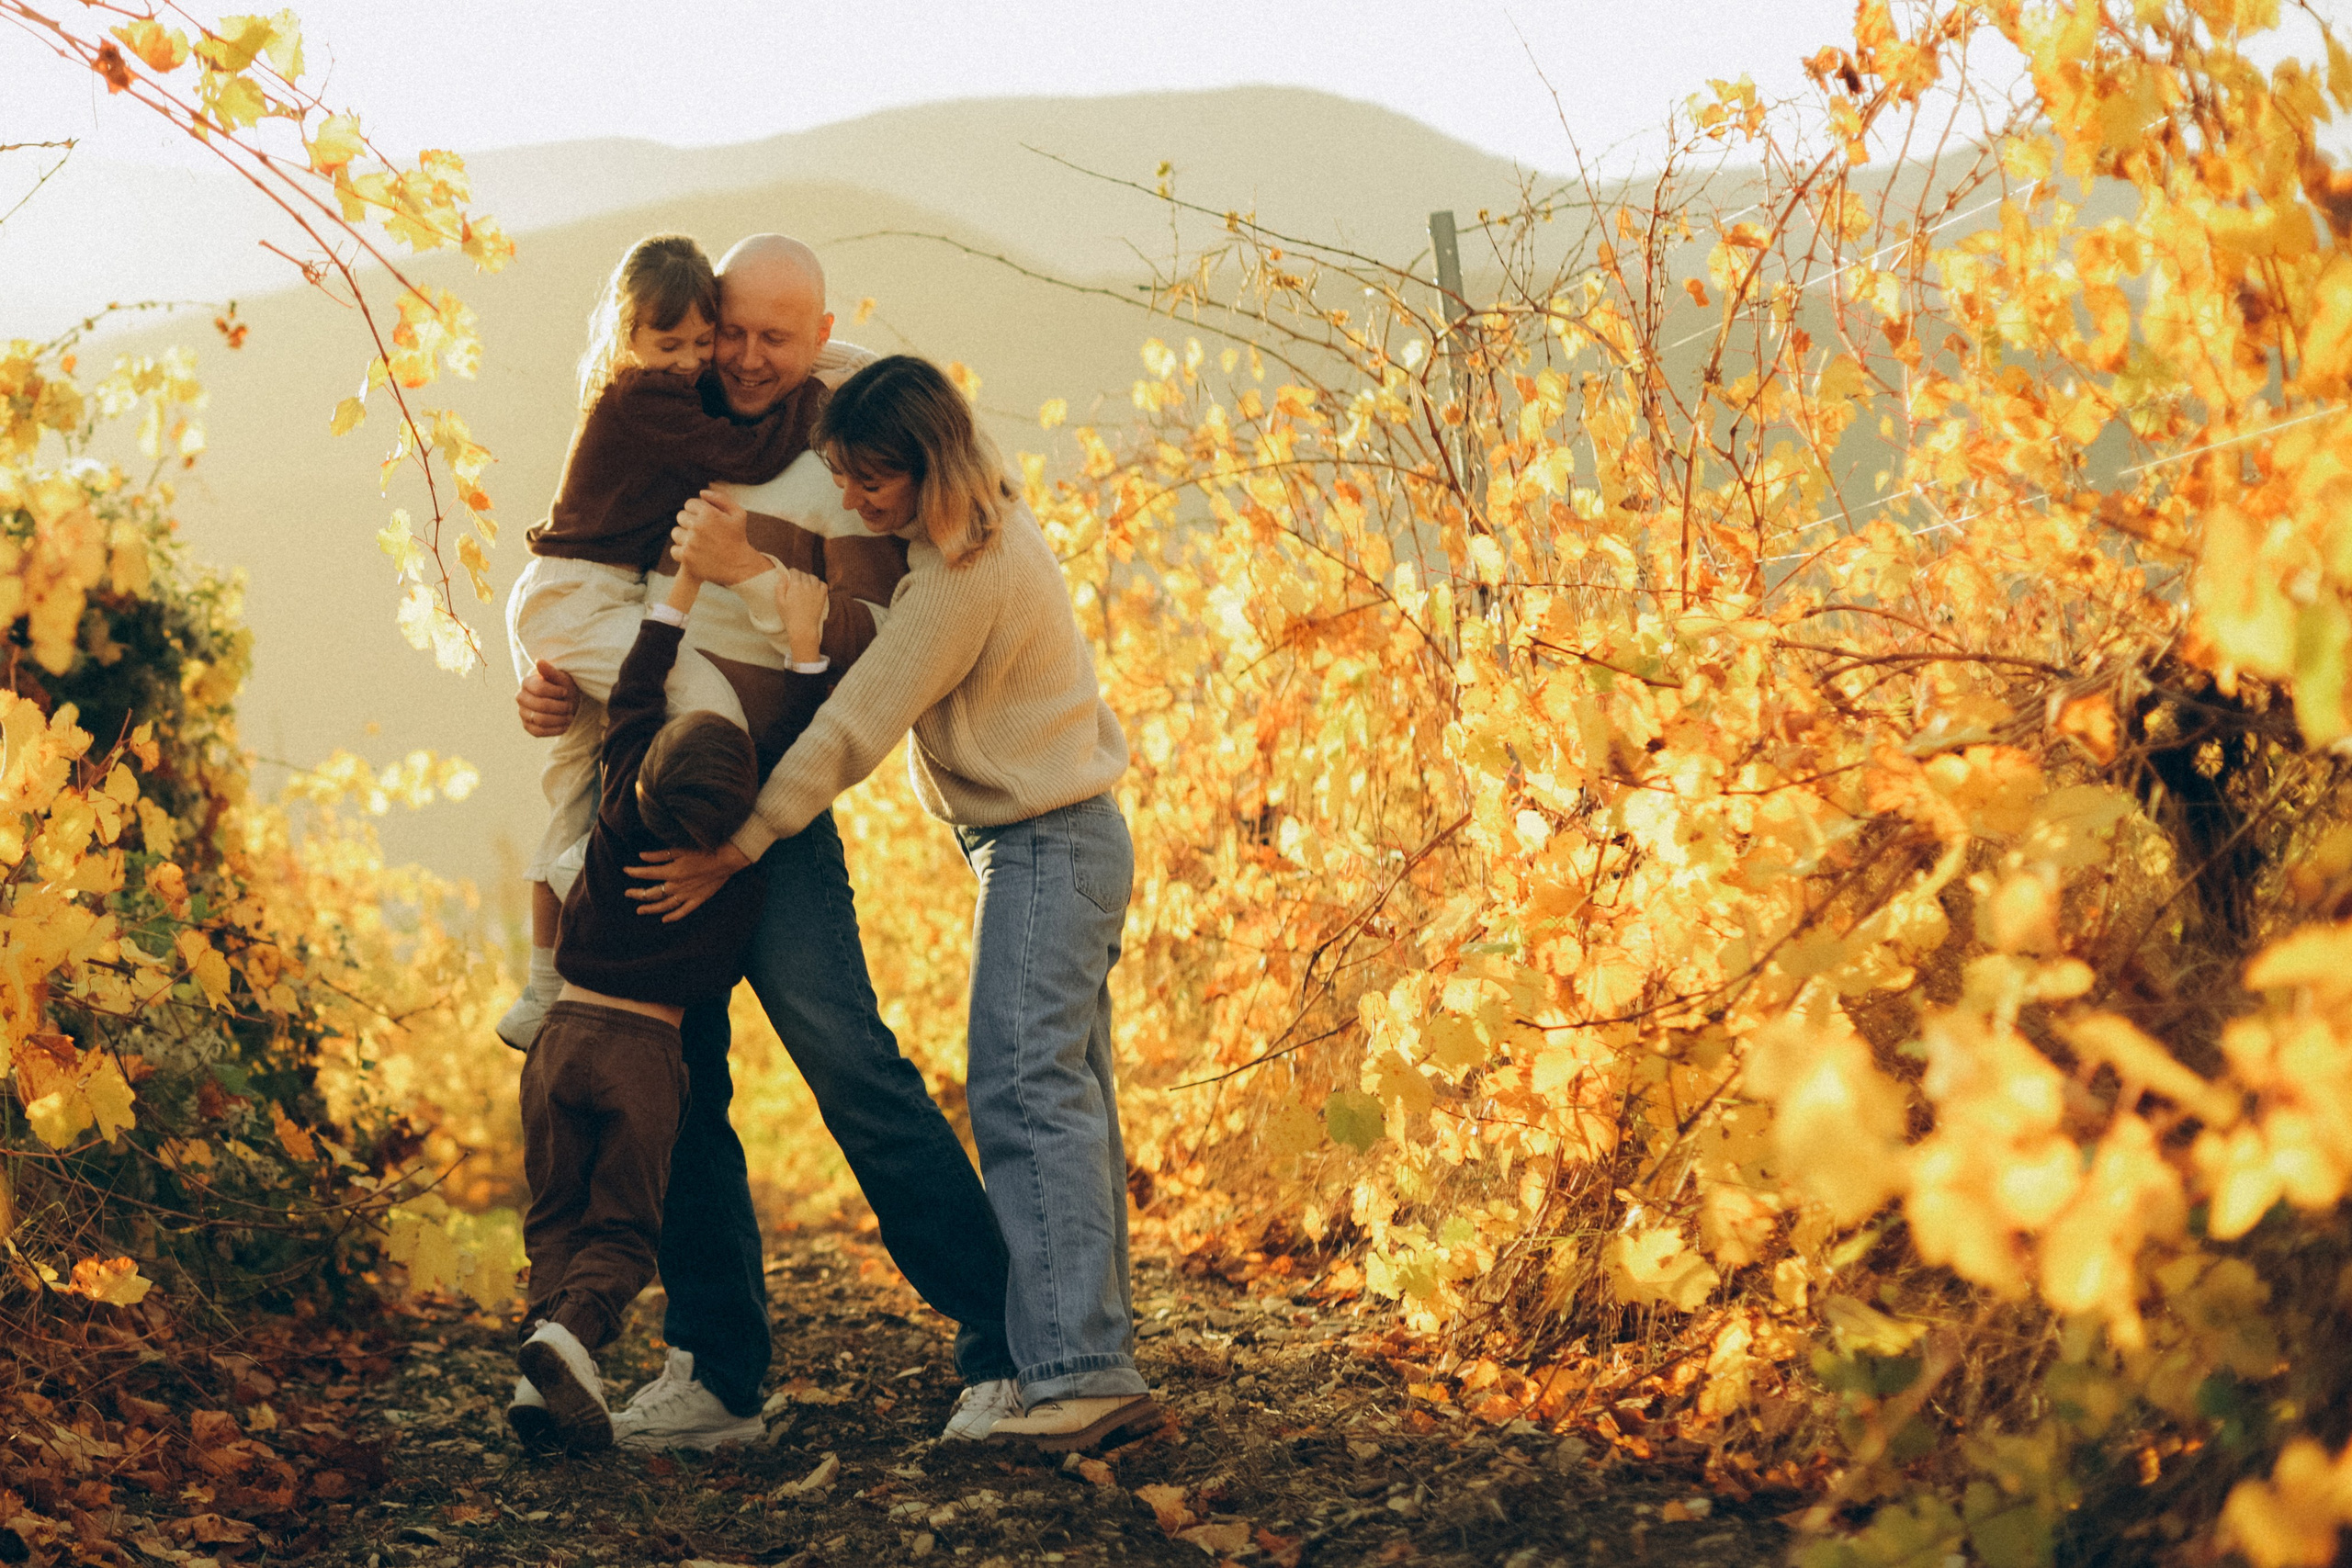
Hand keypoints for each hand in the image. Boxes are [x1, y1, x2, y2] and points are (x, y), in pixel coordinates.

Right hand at [517, 659, 578, 737]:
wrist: (564, 701)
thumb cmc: (562, 687)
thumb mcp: (560, 678)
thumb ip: (550, 671)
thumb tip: (539, 661)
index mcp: (527, 682)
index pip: (539, 689)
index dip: (556, 692)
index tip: (565, 692)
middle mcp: (521, 697)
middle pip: (541, 705)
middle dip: (560, 707)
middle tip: (570, 705)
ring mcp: (522, 713)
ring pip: (541, 720)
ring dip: (560, 719)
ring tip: (569, 715)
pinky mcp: (528, 726)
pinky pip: (540, 732)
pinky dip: (556, 729)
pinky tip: (565, 724)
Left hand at [626, 842, 750, 921]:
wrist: (725, 861)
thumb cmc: (704, 851)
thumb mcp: (680, 850)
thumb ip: (659, 855)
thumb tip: (641, 856)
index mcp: (671, 872)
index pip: (647, 874)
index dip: (634, 872)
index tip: (626, 870)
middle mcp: (676, 887)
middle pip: (652, 893)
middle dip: (638, 893)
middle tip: (628, 893)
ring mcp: (686, 895)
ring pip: (664, 906)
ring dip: (650, 908)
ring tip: (640, 910)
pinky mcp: (697, 900)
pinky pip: (682, 912)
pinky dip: (673, 916)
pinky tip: (664, 919)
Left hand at [672, 489, 765, 584]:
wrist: (740, 567)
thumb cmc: (738, 539)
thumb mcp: (738, 514)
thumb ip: (721, 499)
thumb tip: (701, 493)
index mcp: (709, 513)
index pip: (689, 504)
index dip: (696, 511)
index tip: (704, 520)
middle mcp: (698, 526)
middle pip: (681, 516)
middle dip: (689, 522)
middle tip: (701, 532)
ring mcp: (690, 542)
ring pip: (675, 533)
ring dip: (684, 537)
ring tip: (697, 543)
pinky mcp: (686, 557)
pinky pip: (674, 550)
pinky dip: (682, 553)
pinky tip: (693, 554)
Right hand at [776, 566, 828, 663]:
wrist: (803, 628)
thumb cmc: (789, 616)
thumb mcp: (779, 601)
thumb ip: (780, 586)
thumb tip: (781, 573)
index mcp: (795, 585)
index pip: (794, 571)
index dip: (791, 573)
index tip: (789, 578)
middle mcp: (807, 585)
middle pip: (803, 574)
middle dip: (799, 576)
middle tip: (796, 584)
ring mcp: (816, 590)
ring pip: (813, 578)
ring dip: (808, 579)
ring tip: (804, 586)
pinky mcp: (823, 596)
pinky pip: (823, 584)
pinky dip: (819, 584)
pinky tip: (814, 589)